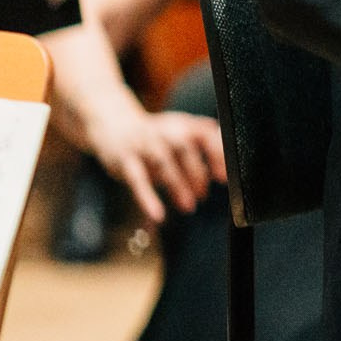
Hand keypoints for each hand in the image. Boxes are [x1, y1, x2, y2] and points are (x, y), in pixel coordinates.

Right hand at [79, 99, 227, 224]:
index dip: (217, 155)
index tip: (224, 177)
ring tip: (189, 206)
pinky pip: (137, 180)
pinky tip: (158, 215)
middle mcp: (165, 131)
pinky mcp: (124, 160)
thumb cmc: (158, 136)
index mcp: (183, 124)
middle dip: (197, 173)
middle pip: (184, 148)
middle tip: (204, 195)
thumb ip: (207, 145)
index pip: (205, 134)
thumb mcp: (182, 132)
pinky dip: (147, 198)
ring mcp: (143, 144)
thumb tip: (226, 172)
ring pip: (162, 163)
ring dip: (178, 185)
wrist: (114, 126)